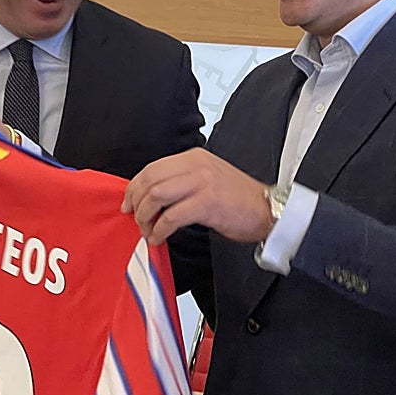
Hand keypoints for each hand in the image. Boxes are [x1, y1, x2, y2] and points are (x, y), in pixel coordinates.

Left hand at [122, 148, 272, 244]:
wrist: (267, 210)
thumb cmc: (238, 199)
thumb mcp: (207, 178)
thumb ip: (181, 181)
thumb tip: (151, 196)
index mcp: (194, 157)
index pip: (152, 168)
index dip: (134, 187)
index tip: (128, 202)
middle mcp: (196, 166)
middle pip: (150, 180)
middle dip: (136, 202)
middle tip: (135, 218)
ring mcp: (202, 183)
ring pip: (156, 196)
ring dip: (145, 217)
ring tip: (148, 230)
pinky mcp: (206, 203)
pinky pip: (171, 217)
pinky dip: (159, 229)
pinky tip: (160, 237)